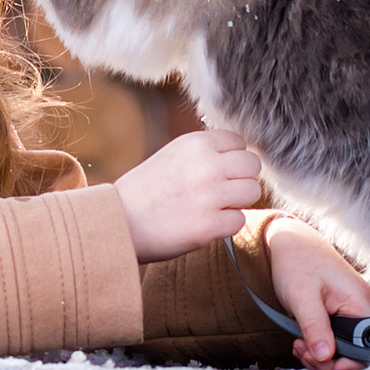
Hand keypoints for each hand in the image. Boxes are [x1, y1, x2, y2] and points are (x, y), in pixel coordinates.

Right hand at [114, 129, 264, 261]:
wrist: (116, 222)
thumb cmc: (143, 191)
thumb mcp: (172, 155)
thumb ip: (204, 151)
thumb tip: (239, 152)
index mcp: (196, 144)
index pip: (240, 143)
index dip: (232, 159)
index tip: (218, 171)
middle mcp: (207, 165)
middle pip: (253, 166)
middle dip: (240, 179)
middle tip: (220, 191)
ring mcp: (211, 196)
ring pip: (252, 192)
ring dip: (236, 202)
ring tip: (212, 208)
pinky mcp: (210, 225)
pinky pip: (239, 220)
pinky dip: (225, 225)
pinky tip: (204, 224)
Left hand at [263, 215, 369, 369]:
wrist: (290, 243)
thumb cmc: (298, 262)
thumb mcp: (303, 297)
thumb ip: (315, 327)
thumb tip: (325, 356)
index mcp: (362, 304)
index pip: (368, 347)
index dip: (349, 362)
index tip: (324, 363)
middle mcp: (362, 311)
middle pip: (355, 353)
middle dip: (327, 360)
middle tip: (304, 353)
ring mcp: (352, 314)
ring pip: (343, 349)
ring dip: (319, 355)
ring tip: (299, 347)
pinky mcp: (340, 316)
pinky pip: (334, 340)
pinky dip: (317, 346)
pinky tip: (301, 342)